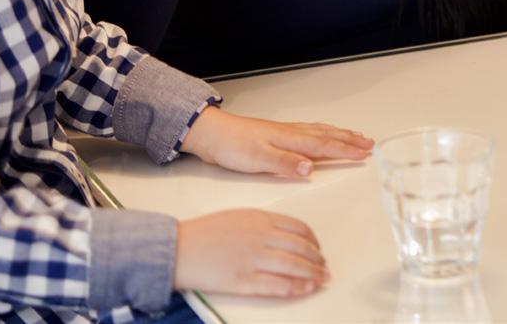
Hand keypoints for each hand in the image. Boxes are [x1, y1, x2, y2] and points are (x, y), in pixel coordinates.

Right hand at [174, 208, 327, 296]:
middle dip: (318, 259)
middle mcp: (261, 237)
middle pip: (301, 248)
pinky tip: (307, 289)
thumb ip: (262, 223)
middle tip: (324, 267)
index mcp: (259, 218)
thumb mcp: (238, 216)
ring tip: (322, 280)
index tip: (318, 248)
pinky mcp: (246, 281)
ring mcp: (255, 259)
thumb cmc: (207, 232)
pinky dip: (298, 288)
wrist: (182, 247)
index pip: (298, 227)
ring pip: (296, 267)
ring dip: (314, 275)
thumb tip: (285, 237)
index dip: (313, 240)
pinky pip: (280, 285)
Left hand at [180, 107, 373, 177]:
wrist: (211, 133)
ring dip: (338, 134)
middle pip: (326, 136)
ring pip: (318, 132)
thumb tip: (310, 168)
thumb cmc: (232, 146)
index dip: (346, 150)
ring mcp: (283, 132)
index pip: (324, 145)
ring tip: (353, 135)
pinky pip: (307, 131)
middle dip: (349, 140)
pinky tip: (320, 134)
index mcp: (289, 139)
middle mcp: (289, 133)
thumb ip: (285, 163)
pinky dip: (321, 132)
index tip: (366, 152)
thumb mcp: (257, 159)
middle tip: (370, 142)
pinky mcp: (275, 135)